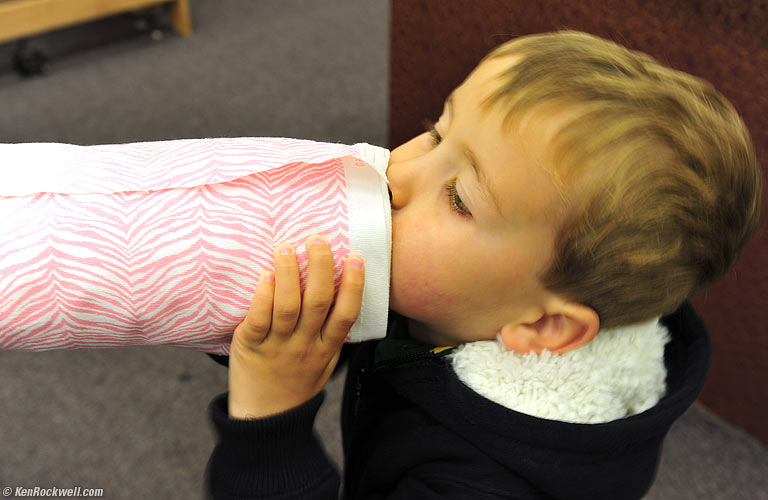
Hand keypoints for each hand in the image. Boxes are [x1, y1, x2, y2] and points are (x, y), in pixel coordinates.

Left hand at [228, 234, 364, 418]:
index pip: (345, 314)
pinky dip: (262, 296)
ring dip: (288, 273)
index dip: (353, 285)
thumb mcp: (325, 362)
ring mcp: (277, 346)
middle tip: (317, 240)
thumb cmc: (297, 382)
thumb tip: (341, 287)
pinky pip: (257, 319)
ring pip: (286, 306)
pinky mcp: (249, 347)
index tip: (355, 258)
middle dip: (320, 267)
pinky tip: (266, 276)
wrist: (264, 418)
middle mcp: (304, 345)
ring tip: (286, 248)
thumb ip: (332, 331)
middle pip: (317, 303)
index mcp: (327, 348)